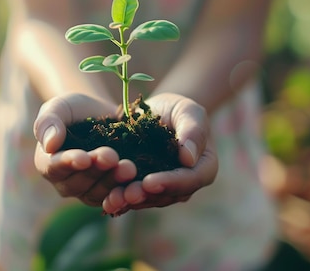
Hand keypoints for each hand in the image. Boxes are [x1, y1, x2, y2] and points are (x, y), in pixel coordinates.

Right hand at [33, 93, 136, 205]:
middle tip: (111, 157)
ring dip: (113, 182)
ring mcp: (88, 191)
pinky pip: (116, 198)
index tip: (84, 158)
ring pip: (98, 193)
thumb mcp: (60, 107)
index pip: (54, 168)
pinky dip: (126, 193)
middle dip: (96, 170)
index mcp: (47, 163)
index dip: (68, 164)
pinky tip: (138, 183)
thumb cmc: (75, 109)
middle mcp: (65, 183)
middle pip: (78, 184)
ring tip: (129, 168)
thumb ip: (48, 122)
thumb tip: (49, 145)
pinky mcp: (109, 193)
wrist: (103, 115)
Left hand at [101, 93, 217, 215]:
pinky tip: (105, 200)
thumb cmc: (178, 108)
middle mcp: (186, 184)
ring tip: (112, 200)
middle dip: (145, 196)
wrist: (157, 111)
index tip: (149, 182)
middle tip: (126, 195)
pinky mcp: (145, 188)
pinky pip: (134, 196)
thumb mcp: (188, 111)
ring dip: (130, 201)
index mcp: (204, 168)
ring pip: (149, 199)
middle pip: (167, 195)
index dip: (170, 183)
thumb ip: (193, 131)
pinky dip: (120, 199)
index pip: (190, 180)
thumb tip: (189, 158)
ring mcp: (165, 188)